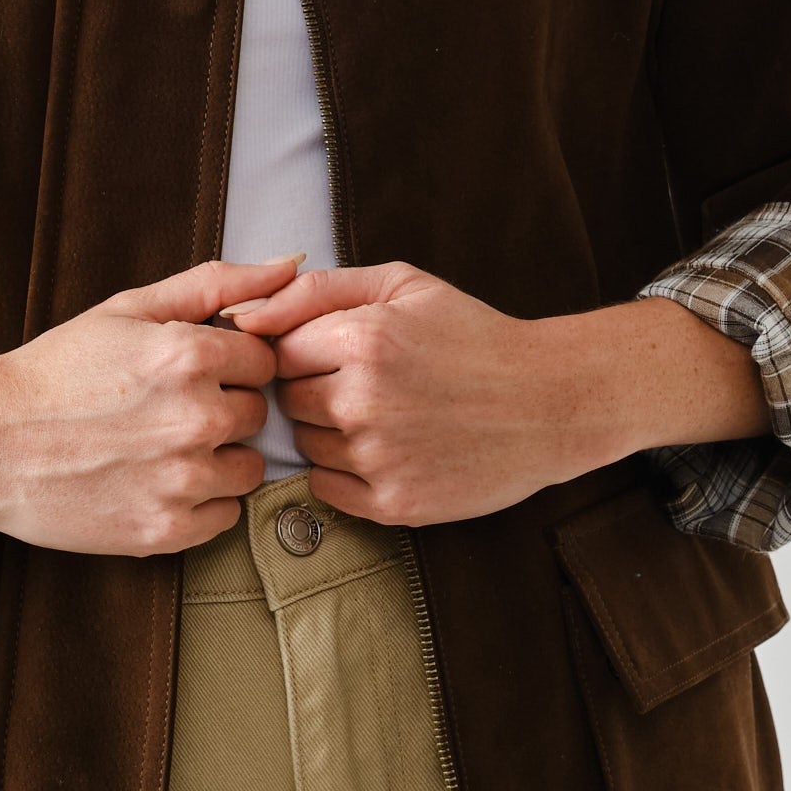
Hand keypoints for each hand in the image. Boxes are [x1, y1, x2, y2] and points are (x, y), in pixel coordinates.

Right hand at [0, 255, 296, 553]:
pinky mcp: (166, 530)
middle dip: (223, 407)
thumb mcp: (129, 309)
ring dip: (218, 458)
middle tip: (166, 408)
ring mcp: (183, 479)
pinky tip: (156, 481)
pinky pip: (225, 516)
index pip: (265, 359)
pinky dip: (199, 502)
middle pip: (257, 412)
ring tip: (161, 447)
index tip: (188, 371)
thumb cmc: (58, 370)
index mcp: (190, 354)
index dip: (229, 362)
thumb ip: (216, 285)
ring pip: (249, 468)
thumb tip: (292, 265)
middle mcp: (196, 418)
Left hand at [225, 262, 766, 528]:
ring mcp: (377, 458)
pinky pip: (325, 489)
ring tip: (382, 414)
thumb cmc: (471, 336)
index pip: (277, 352)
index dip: (304, 350)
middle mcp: (363, 402)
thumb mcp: (400, 286)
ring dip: (327, 432)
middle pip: (286, 401)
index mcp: (363, 340)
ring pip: (302, 446)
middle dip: (313, 390)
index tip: (337, 351)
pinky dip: (343, 472)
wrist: (549, 402)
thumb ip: (314, 290)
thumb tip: (241, 315)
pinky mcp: (393, 505)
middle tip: (365, 383)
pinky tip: (385, 448)